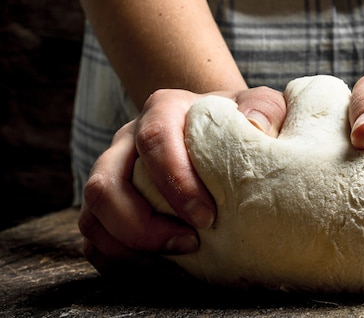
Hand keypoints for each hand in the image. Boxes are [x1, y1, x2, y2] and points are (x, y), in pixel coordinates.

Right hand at [78, 86, 285, 273]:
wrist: (215, 129)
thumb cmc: (237, 122)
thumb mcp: (259, 106)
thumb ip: (263, 108)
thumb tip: (255, 127)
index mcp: (162, 110)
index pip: (154, 138)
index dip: (175, 182)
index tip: (207, 217)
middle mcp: (127, 140)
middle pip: (105, 183)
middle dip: (141, 225)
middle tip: (189, 244)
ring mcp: (112, 172)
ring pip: (92, 214)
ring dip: (128, 246)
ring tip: (175, 259)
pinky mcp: (108, 203)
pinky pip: (93, 236)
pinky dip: (118, 258)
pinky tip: (157, 266)